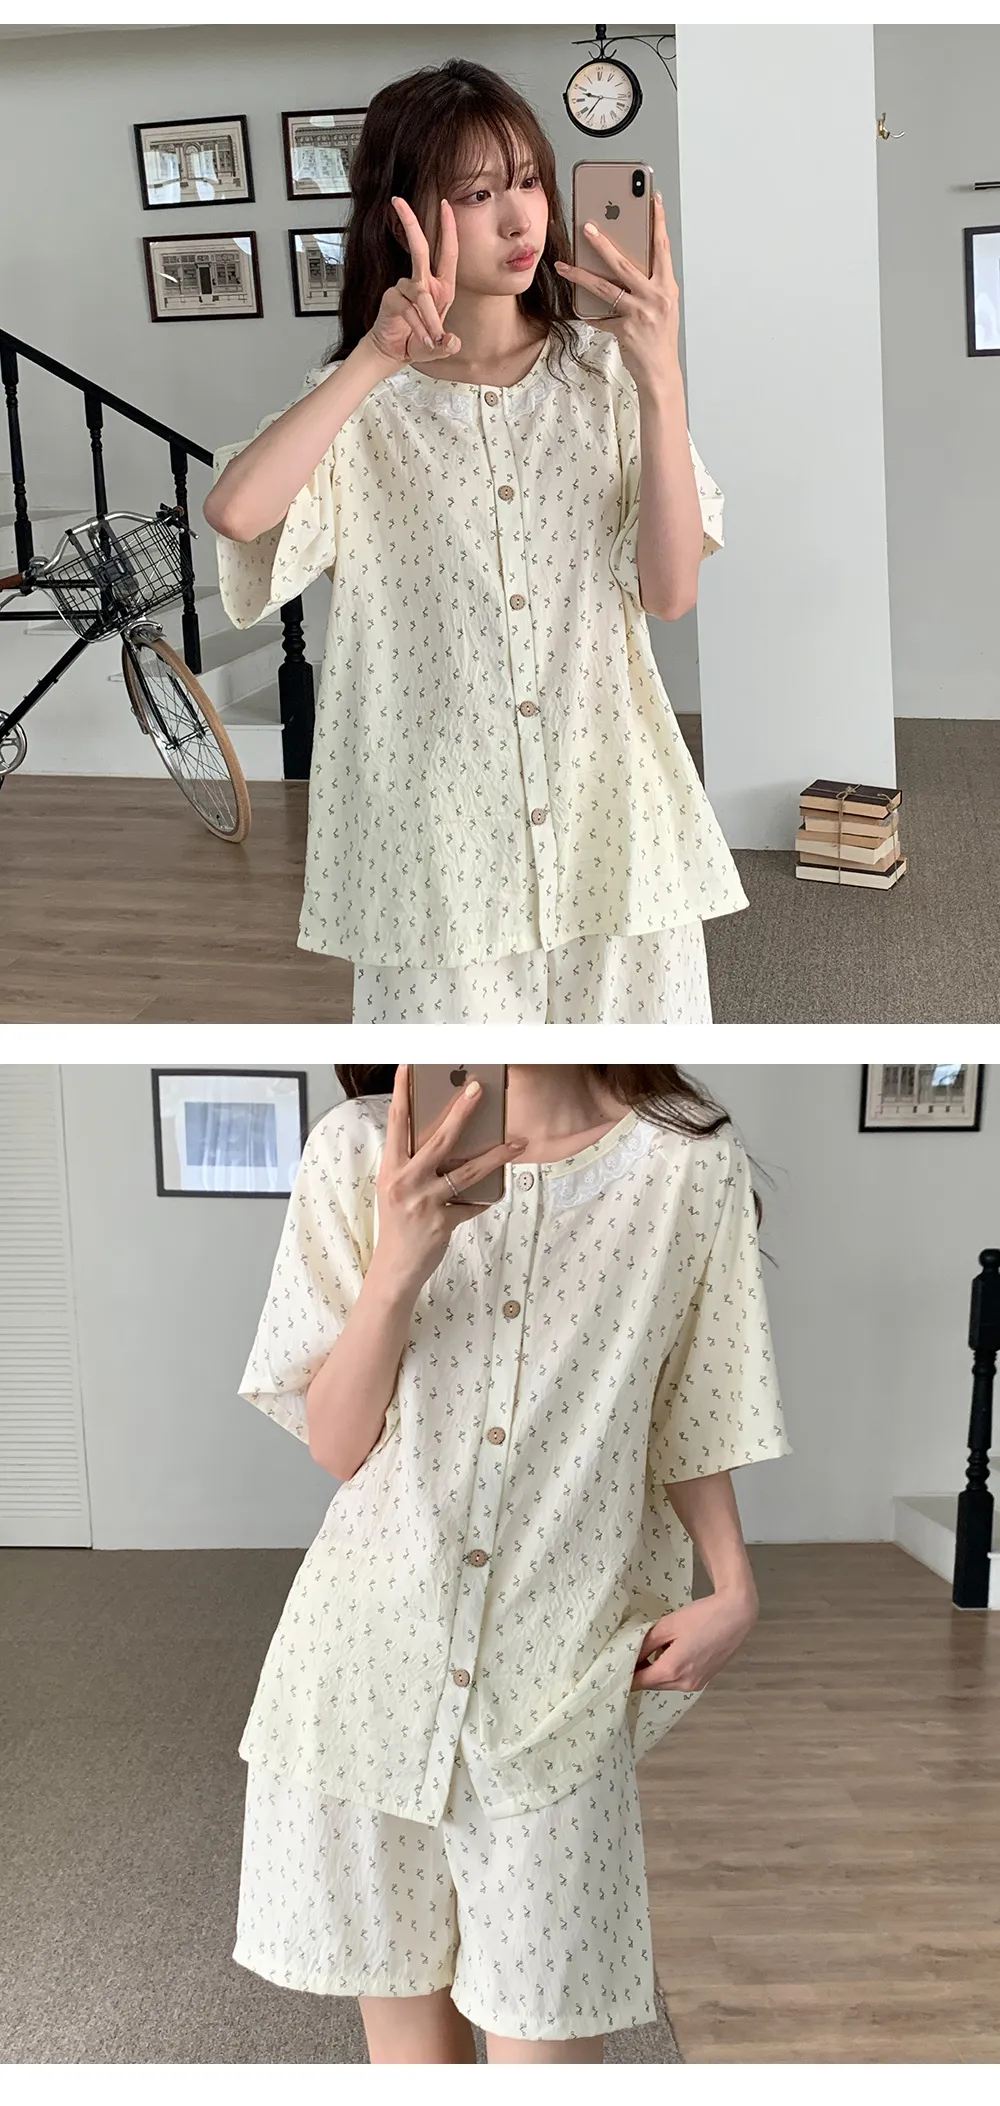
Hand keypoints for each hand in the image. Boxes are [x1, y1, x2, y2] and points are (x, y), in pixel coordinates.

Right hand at [369, 196, 462, 366]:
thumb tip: (451, 341)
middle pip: (418, 248)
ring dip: (429, 318)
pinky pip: (408, 308)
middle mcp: (424, 283)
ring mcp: (405, 289)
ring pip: (421, 294)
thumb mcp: (439, 348)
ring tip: (432, 339)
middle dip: (410, 223)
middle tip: (399, 202)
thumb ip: (447, 346)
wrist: (393, 352)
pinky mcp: (392, 299)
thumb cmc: (417, 342)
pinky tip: (423, 339)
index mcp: (441, 287)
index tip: (444, 204)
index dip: (447, 228)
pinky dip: (418, 325)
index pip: (447, 252)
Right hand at [372, 1063, 527, 1295]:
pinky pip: (472, 1204)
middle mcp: (406, 1182)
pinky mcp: (442, 1223)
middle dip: (462, 1112)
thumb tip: (445, 1138)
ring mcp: (424, 1203)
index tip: (409, 1066)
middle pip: (439, 1139)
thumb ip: (414, 1165)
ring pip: (467, 1172)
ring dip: (496, 1156)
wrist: (394, 1268)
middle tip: (479, 1089)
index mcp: (391, 1169)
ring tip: (517, 1143)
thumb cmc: (397, 1223)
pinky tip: (496, 1193)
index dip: (403, 1092)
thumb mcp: (396, 1189)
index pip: (397, 1123)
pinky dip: (484, 1199)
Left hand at [554, 189, 681, 392]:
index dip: (658, 222)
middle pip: (625, 263)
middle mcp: (656, 297)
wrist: (661, 372)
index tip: (652, 199)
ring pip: (606, 287)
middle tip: (587, 227)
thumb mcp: (662, 306)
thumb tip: (624, 266)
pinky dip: (589, 313)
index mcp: (667, 287)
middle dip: (603, 243)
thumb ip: (648, 285)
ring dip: (581, 275)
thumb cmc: (660, 338)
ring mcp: (640, 313)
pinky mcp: (625, 329)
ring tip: (565, 265)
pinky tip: (578, 308)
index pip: (662, 248)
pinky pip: (601, 316)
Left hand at [630, 1584, 758, 1692]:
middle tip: (630, 1653)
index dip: (624, 1674)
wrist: (735, 1615)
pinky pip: (678, 1679)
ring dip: (655, 1670)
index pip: (638, 1682)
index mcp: (671, 1671)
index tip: (613, 1666)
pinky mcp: (704, 1680)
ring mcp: (695, 1684)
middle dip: (640, 1671)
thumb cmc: (701, 1617)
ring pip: (665, 1683)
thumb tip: (628, 1656)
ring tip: (652, 1648)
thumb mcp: (666, 1626)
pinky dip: (670, 1670)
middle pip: (651, 1684)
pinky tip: (671, 1651)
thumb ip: (644, 1644)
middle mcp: (683, 1684)